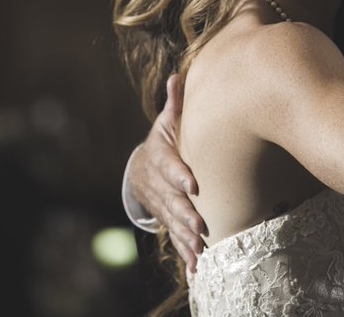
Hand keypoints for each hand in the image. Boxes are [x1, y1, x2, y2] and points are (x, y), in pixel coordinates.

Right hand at [127, 74, 206, 270]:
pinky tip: (197, 267)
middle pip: (171, 199)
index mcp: (159, 156)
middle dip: (184, 213)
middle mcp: (157, 183)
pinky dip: (185, 253)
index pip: (167, 165)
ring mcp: (161, 203)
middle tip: (199, 224)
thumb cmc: (166, 139)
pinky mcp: (167, 218)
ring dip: (185, 237)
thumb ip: (176, 103)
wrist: (143, 168)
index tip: (193, 183)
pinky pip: (175, 237)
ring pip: (172, 222)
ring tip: (200, 249)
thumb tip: (179, 75)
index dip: (179, 174)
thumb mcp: (169, 121)